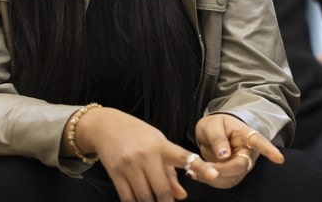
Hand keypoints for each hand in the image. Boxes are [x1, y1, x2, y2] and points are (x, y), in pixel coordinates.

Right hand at [71, 107, 190, 201]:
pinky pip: (128, 198)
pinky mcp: (115, 173)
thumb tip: (181, 196)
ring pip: (144, 197)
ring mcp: (129, 165)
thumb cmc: (139, 136)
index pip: (185, 157)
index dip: (201, 167)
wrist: (107, 127)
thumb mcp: (159, 145)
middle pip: (162, 188)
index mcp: (162, 146)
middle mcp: (146, 155)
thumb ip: (171, 172)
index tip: (215, 175)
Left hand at [187, 113, 283, 189]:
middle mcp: (248, 153)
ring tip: (192, 169)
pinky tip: (194, 174)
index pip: (260, 143)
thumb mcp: (213, 125)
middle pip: (240, 166)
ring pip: (230, 178)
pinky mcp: (232, 175)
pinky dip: (207, 181)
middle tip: (199, 167)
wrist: (213, 132)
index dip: (270, 151)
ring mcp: (241, 166)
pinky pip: (221, 183)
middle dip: (220, 170)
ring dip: (211, 177)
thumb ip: (218, 138)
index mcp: (247, 136)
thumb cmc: (216, 125)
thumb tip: (224, 155)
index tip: (279, 159)